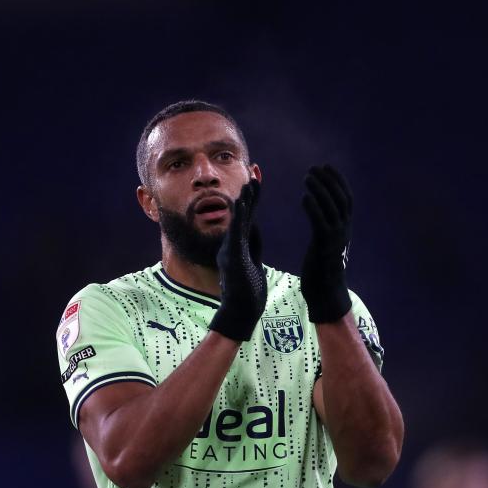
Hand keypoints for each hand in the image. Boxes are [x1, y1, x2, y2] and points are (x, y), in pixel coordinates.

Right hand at [209, 179, 266, 340]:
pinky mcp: (233, 258)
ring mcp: (231, 251)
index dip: (253, 200)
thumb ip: (254, 245)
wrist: (240, 315)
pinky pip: (236, 234)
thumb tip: (255, 228)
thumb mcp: (254, 263)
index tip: (257, 182)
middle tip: (254, 173)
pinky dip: (239, 217)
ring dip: (244, 201)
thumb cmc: (247, 293)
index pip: (248, 219)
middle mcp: (232, 246)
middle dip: (249, 194)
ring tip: (249, 183)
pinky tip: (242, 203)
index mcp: (238, 247)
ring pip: (238, 221)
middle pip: (243, 216)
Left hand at [301, 164, 352, 322]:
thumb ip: (325, 231)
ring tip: (308, 177)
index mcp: (345, 229)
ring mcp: (336, 239)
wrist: (325, 295)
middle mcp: (344, 231)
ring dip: (320, 190)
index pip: (345, 199)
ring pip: (332, 208)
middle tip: (314, 168)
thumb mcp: (325, 246)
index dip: (337, 181)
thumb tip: (322, 220)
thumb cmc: (322, 272)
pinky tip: (304, 197)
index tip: (326, 167)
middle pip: (340, 199)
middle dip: (329, 181)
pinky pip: (321, 223)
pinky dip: (314, 209)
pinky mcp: (325, 247)